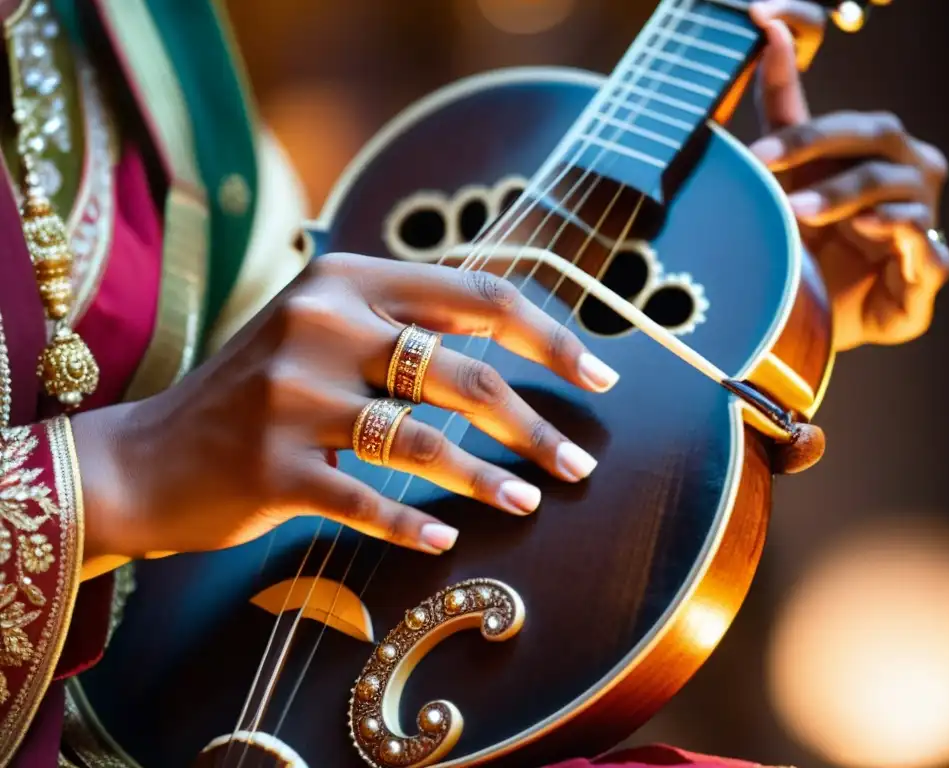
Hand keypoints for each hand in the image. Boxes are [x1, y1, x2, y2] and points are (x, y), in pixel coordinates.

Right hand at [73, 254, 618, 560]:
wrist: (147, 456)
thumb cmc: (257, 390)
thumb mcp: (323, 326)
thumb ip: (406, 318)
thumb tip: (517, 326)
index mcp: (346, 278)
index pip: (477, 295)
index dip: (551, 337)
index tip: (601, 375)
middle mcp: (321, 324)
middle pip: (466, 375)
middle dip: (536, 425)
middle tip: (580, 463)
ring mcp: (291, 397)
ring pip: (425, 442)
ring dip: (490, 479)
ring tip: (531, 501)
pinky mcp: (271, 467)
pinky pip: (367, 500)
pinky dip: (415, 523)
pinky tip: (447, 539)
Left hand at [749, 2, 948, 350]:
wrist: (818, 323)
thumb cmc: (806, 244)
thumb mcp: (783, 180)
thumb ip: (780, 112)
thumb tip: (765, 29)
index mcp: (875, 154)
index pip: (847, 124)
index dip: (803, 105)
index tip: (764, 59)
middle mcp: (908, 178)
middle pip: (875, 140)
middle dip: (815, 146)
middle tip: (762, 161)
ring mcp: (924, 225)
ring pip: (898, 194)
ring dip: (844, 197)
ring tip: (796, 211)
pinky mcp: (928, 276)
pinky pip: (930, 254)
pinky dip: (905, 241)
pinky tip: (871, 231)